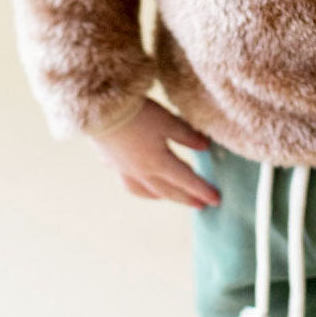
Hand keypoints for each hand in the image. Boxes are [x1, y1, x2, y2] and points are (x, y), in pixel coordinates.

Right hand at [90, 98, 220, 209]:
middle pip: (168, 190)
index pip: (186, 180)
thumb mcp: (168, 121)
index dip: (202, 190)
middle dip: (186, 198)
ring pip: (145, 190)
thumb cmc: (138, 113)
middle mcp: (142, 172)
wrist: (99, 111)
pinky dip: (138, 186)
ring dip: (161, 195)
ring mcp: (124, 169)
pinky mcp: (111, 161)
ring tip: (170, 197)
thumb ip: (187, 136)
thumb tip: (205, 148)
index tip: (216, 200)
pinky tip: (139, 181)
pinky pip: (127, 181)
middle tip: (200, 206)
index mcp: (159, 163)